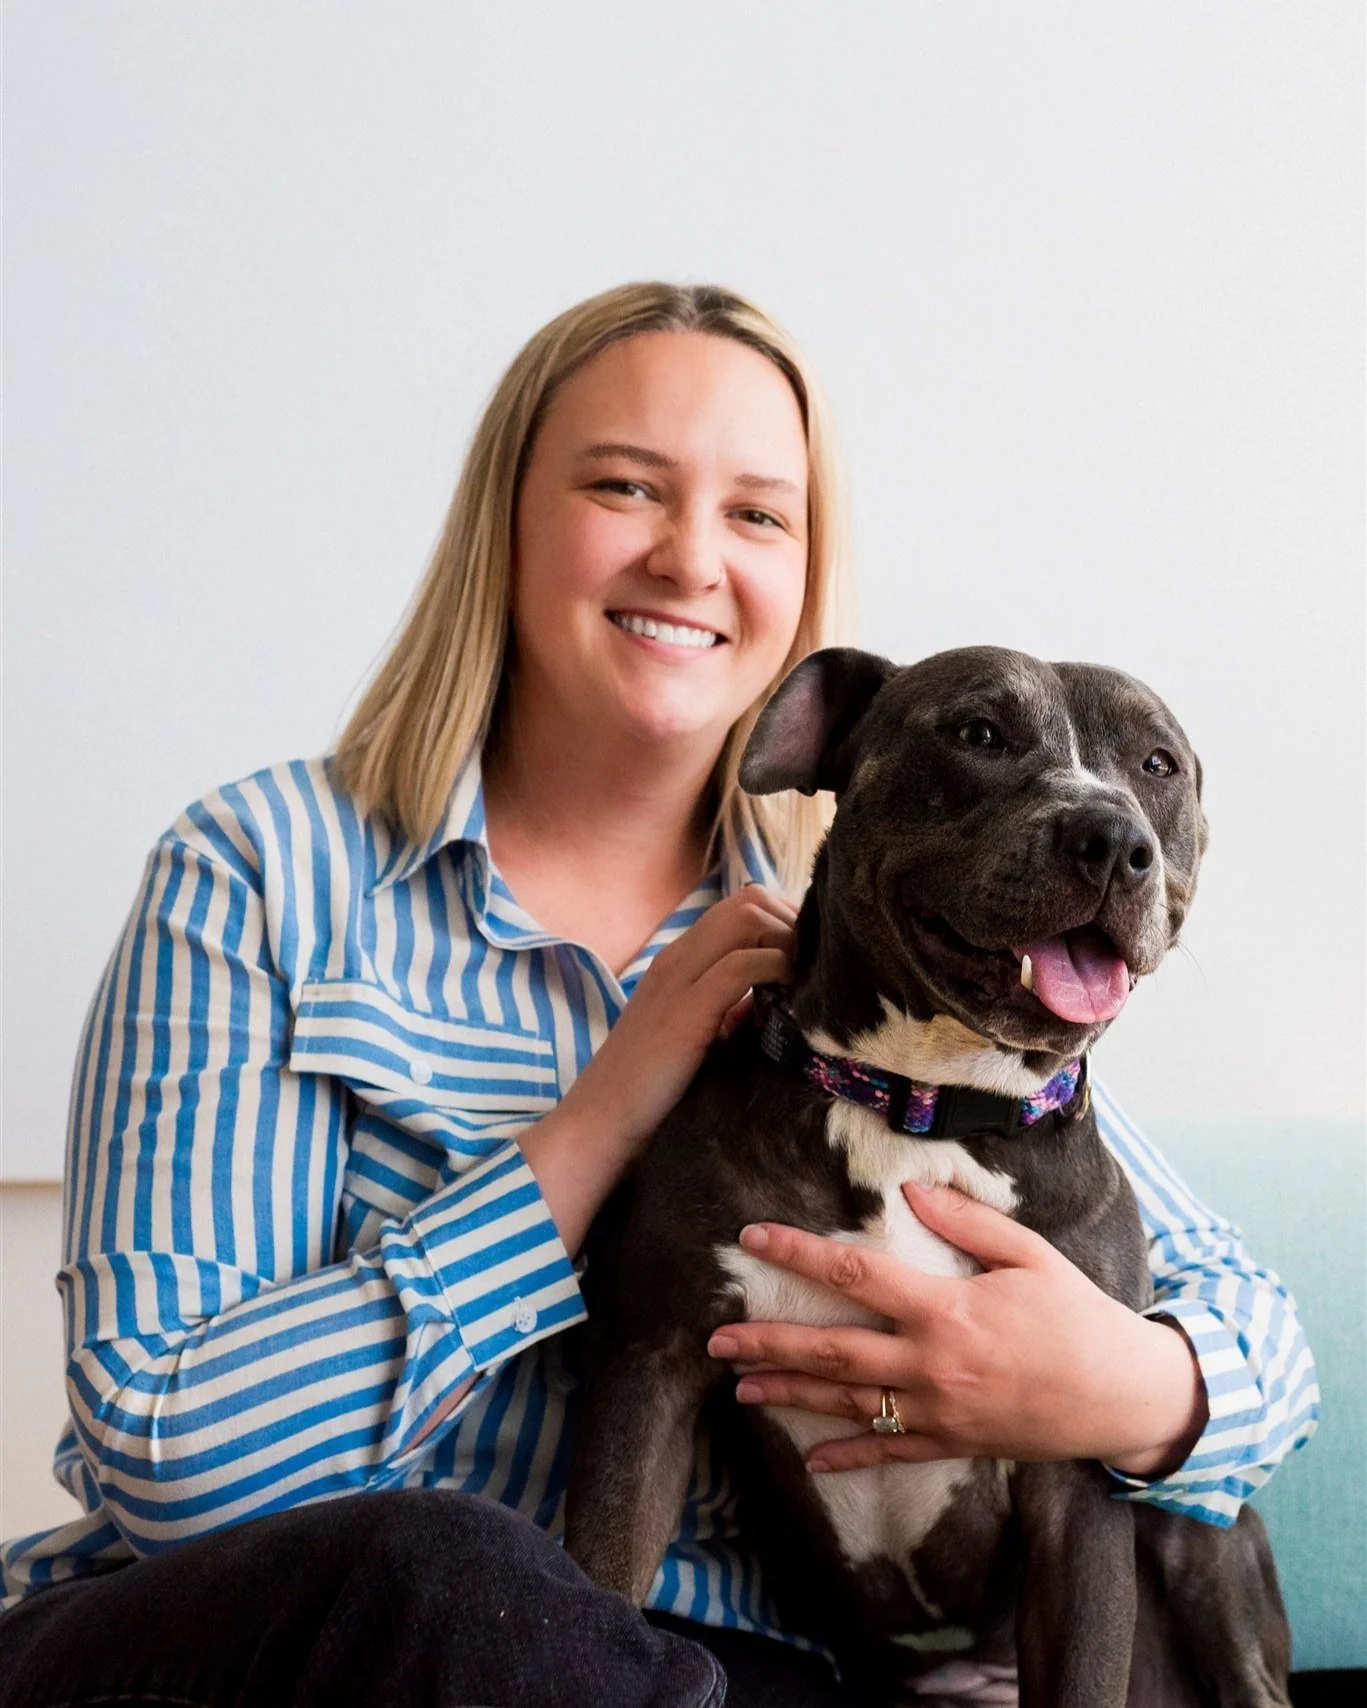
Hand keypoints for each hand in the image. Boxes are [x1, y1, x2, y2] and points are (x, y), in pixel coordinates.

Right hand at [556, 883, 795, 1161]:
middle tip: (814, 969)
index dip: (785, 922)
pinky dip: (777, 970)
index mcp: (680, 959)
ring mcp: (678, 979)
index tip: (808, 961)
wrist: (599, 1123)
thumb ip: (732, 1010)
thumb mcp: (697, 1034)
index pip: (742, 905)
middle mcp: (678, 956)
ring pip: (747, 916)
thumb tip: (780, 999)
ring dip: (788, 940)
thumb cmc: (650, 1088)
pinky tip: (789, 999)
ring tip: (804, 982)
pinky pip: (742, 965)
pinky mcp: (685, 1012)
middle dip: (793, 923)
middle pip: (749, 899)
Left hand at [705, 1181, 1207, 1476]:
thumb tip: (910, 1189)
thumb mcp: (1029, 1255)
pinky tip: (808, 1459)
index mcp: (946, 1309)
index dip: (799, 1253)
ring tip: (739, 1386)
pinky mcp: (952, 1444)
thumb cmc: (1078, 1315)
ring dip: (790, 1394)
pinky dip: (847, 1457)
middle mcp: (932, 1364)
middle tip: (715, 1339)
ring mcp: (938, 1411)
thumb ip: (967, 1221)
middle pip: (833, 1350)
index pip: (855, 1274)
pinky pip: (889, 1452)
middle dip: (768, 1343)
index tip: (752, 1238)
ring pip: (848, 1404)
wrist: (1123, 1395)